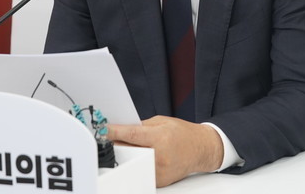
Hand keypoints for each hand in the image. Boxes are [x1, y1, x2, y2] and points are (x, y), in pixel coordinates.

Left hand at [107, 115, 223, 186]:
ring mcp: (159, 171)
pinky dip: (137, 165)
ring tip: (130, 148)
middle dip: (117, 144)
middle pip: (128, 151)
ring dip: (127, 156)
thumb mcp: (162, 122)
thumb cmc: (183, 133)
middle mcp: (159, 156)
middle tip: (109, 139)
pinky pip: (141, 172)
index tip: (102, 130)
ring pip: (132, 164)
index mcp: (160, 137)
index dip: (114, 132)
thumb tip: (121, 129)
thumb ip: (141, 126)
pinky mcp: (160, 181)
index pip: (131, 135)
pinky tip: (142, 158)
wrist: (201, 149)